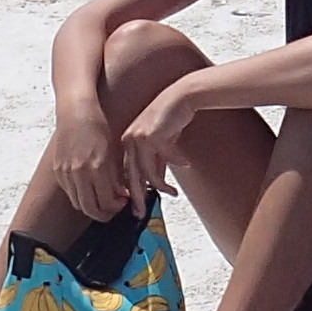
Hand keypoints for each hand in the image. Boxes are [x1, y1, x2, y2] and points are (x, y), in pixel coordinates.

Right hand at [43, 97, 122, 219]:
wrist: (75, 111)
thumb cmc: (96, 125)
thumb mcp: (112, 151)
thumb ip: (116, 177)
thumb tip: (121, 196)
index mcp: (96, 167)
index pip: (106, 202)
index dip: (117, 207)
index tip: (123, 202)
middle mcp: (78, 173)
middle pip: (90, 209)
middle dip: (104, 214)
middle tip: (113, 209)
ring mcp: (65, 172)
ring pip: (78, 204)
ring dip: (91, 206)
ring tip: (102, 200)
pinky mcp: (58, 171)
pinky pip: (70, 192)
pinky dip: (80, 196)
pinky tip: (89, 188)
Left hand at [114, 93, 193, 213]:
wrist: (181, 97)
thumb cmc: (171, 119)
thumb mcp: (161, 144)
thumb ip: (156, 163)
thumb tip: (156, 184)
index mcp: (127, 143)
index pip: (125, 173)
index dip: (130, 192)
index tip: (135, 207)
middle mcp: (129, 140)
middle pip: (130, 176)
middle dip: (137, 197)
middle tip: (140, 213)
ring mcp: (138, 138)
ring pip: (146, 172)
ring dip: (161, 185)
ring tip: (172, 193)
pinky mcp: (152, 136)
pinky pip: (164, 160)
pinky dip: (175, 165)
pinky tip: (186, 164)